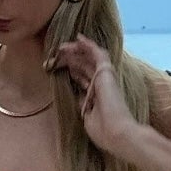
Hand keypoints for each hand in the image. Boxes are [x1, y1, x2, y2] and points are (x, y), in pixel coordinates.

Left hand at [51, 37, 145, 162]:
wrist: (115, 132)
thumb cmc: (102, 130)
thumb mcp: (86, 116)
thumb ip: (82, 104)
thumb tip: (77, 96)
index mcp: (97, 95)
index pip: (83, 78)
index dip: (71, 71)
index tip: (55, 67)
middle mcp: (102, 84)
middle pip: (84, 66)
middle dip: (69, 60)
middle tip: (55, 56)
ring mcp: (105, 76)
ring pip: (89, 58)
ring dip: (75, 50)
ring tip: (61, 47)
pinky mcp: (106, 71)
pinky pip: (97, 53)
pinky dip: (88, 45)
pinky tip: (78, 38)